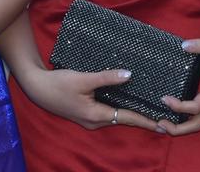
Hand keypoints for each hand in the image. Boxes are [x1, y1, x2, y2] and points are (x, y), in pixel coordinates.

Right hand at [19, 66, 162, 132]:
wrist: (37, 88)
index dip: (146, 121)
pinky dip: (121, 108)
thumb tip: (129, 75)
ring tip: (150, 110)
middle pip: (124, 120)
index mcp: (96, 116)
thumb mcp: (83, 79)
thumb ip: (107, 77)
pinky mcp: (87, 112)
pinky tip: (128, 101)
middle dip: (143, 118)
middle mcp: (95, 121)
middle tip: (163, 117)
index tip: (163, 124)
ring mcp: (90, 118)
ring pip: (117, 116)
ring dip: (132, 114)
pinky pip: (109, 111)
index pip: (127, 118)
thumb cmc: (58, 84)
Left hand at [156, 36, 199, 134]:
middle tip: (159, 124)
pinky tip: (178, 114)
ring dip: (183, 127)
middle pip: (198, 124)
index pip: (196, 107)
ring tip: (164, 123)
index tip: (164, 98)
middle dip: (178, 129)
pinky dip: (189, 119)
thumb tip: (184, 46)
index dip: (178, 107)